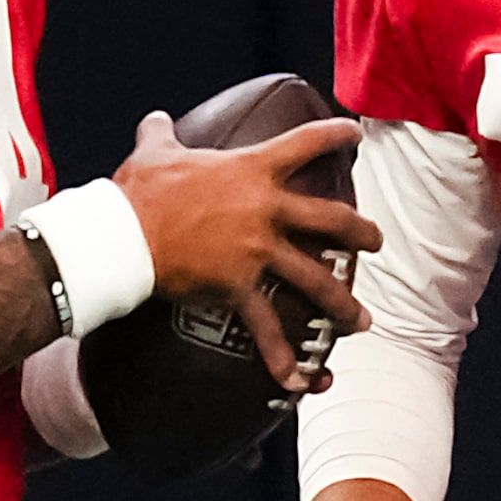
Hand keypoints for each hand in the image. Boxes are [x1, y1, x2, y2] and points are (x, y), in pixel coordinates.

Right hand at [112, 112, 380, 389]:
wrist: (125, 235)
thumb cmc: (140, 191)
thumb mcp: (154, 152)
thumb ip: (161, 134)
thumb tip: (154, 119)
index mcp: (252, 170)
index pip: (305, 143)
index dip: (335, 136)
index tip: (355, 136)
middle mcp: (266, 210)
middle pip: (331, 220)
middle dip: (360, 232)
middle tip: (375, 243)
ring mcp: (257, 251)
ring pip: (315, 279)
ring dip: (342, 303)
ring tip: (362, 320)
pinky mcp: (238, 287)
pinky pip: (266, 328)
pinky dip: (283, 358)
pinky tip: (298, 380)